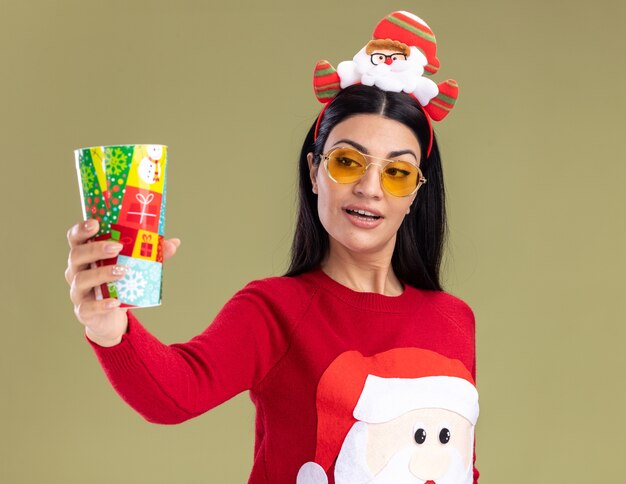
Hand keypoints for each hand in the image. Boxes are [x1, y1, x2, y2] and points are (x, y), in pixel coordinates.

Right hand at [65, 219, 180, 346]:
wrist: (109, 318)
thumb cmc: (118, 284)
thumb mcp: (132, 267)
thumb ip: (150, 254)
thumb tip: (174, 243)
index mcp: (85, 255)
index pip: (75, 238)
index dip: (81, 229)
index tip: (95, 223)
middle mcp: (76, 271)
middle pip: (76, 256)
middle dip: (95, 249)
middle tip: (117, 247)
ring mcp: (78, 292)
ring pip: (81, 280)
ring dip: (102, 273)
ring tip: (123, 270)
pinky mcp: (83, 311)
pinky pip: (88, 307)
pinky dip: (101, 304)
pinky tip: (115, 302)